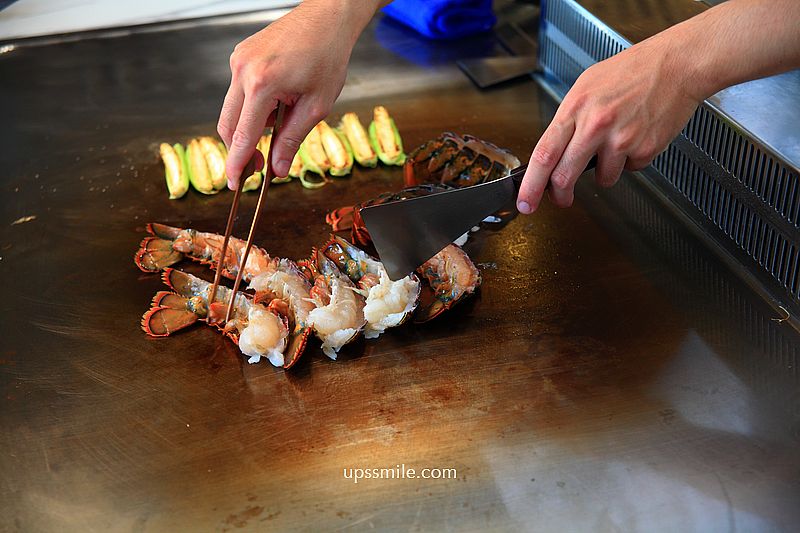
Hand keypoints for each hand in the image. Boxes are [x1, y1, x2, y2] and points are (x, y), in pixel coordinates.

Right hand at [217, 0, 379, 186]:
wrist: (326, 19)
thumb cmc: (327, 57)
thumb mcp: (316, 106)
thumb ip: (292, 139)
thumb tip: (278, 170)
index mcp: (262, 84)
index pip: (242, 135)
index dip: (236, 163)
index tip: (233, 183)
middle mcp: (243, 70)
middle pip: (228, 125)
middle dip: (240, 149)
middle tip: (259, 167)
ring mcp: (238, 60)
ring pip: (232, 109)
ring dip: (252, 125)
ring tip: (285, 116)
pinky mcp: (240, 55)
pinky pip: (239, 92)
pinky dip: (254, 106)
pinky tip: (279, 99)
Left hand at [516, 35, 699, 212]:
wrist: (676, 64)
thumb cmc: (632, 71)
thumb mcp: (587, 86)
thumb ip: (569, 119)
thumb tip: (554, 152)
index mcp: (576, 108)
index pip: (544, 155)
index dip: (531, 185)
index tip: (526, 202)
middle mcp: (595, 125)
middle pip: (564, 176)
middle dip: (560, 195)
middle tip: (561, 199)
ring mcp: (621, 139)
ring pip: (602, 179)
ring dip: (605, 171)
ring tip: (617, 142)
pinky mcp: (645, 149)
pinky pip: (630, 170)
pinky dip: (631, 160)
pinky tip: (637, 135)